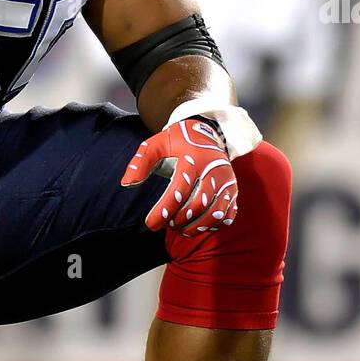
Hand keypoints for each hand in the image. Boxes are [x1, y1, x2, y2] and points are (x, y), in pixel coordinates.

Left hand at [121, 116, 237, 236]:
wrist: (207, 131)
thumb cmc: (177, 141)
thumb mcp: (154, 144)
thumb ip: (140, 162)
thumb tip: (126, 183)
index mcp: (193, 159)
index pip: (180, 190)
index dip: (164, 210)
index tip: (151, 224)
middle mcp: (214, 171)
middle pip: (198, 205)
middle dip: (179, 220)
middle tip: (165, 225)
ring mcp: (226, 182)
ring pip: (215, 213)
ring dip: (196, 227)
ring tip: (179, 229)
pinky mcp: (233, 190)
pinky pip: (228, 215)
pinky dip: (213, 225)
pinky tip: (198, 225)